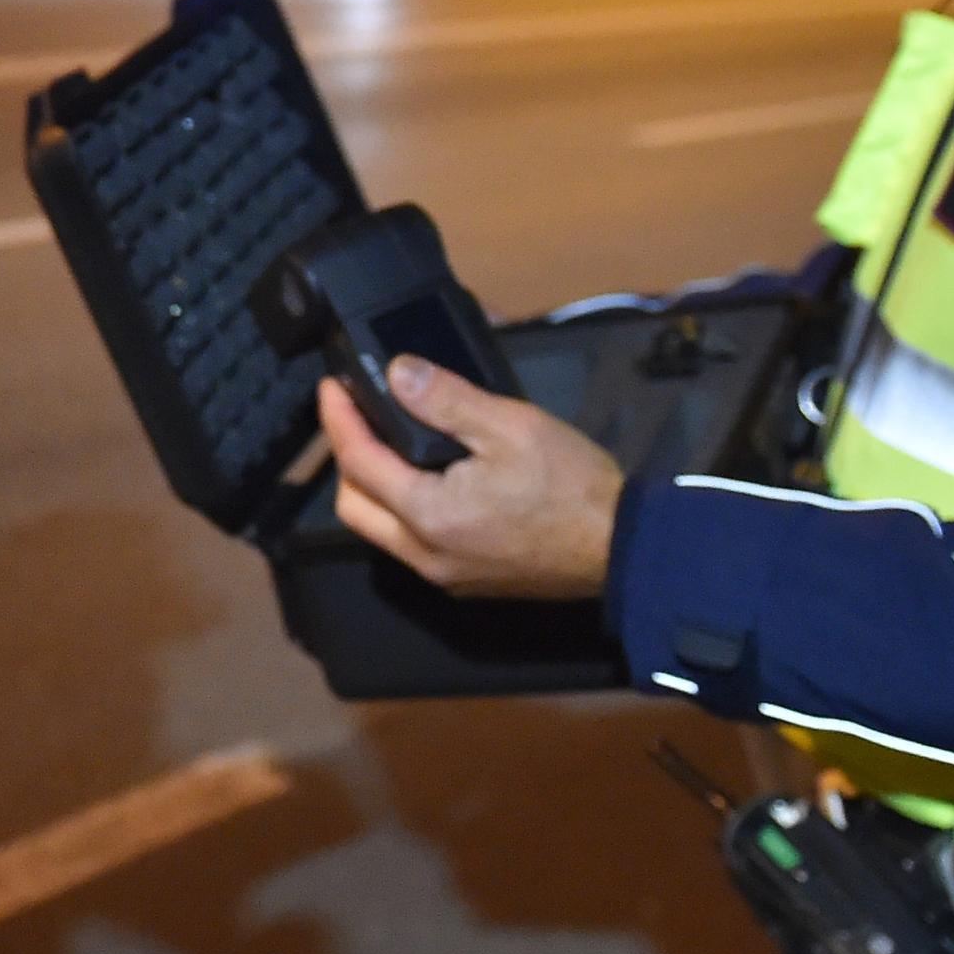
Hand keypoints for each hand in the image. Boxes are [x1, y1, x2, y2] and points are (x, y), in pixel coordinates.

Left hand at [316, 358, 623, 599]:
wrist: (622, 548)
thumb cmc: (570, 486)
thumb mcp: (510, 426)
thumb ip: (446, 399)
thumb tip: (397, 372)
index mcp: (428, 516)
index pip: (358, 463)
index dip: (339, 419)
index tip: (331, 386)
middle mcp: (424, 555)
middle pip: (354, 508)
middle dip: (347, 460)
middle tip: (359, 417)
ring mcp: (444, 575)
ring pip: (380, 531)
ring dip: (372, 488)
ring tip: (388, 441)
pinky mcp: (466, 581)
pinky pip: (411, 545)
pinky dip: (401, 509)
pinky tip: (424, 478)